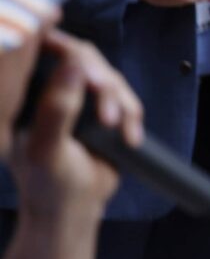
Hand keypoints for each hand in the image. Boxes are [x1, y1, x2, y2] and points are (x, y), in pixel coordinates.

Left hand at [11, 31, 143, 221]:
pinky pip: (126, 96)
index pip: (45, 53)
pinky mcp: (103, 110)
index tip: (88, 68)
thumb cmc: (47, 183)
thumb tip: (73, 63)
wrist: (73, 211)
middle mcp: (52, 90)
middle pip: (86, 59)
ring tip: (118, 129)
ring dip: (121, 101)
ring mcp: (79, 99)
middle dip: (103, 84)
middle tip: (109, 112)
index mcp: (27, 95)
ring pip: (110, 77)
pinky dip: (132, 114)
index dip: (66, 47)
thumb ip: (57, 107)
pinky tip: (129, 137)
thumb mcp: (46, 148)